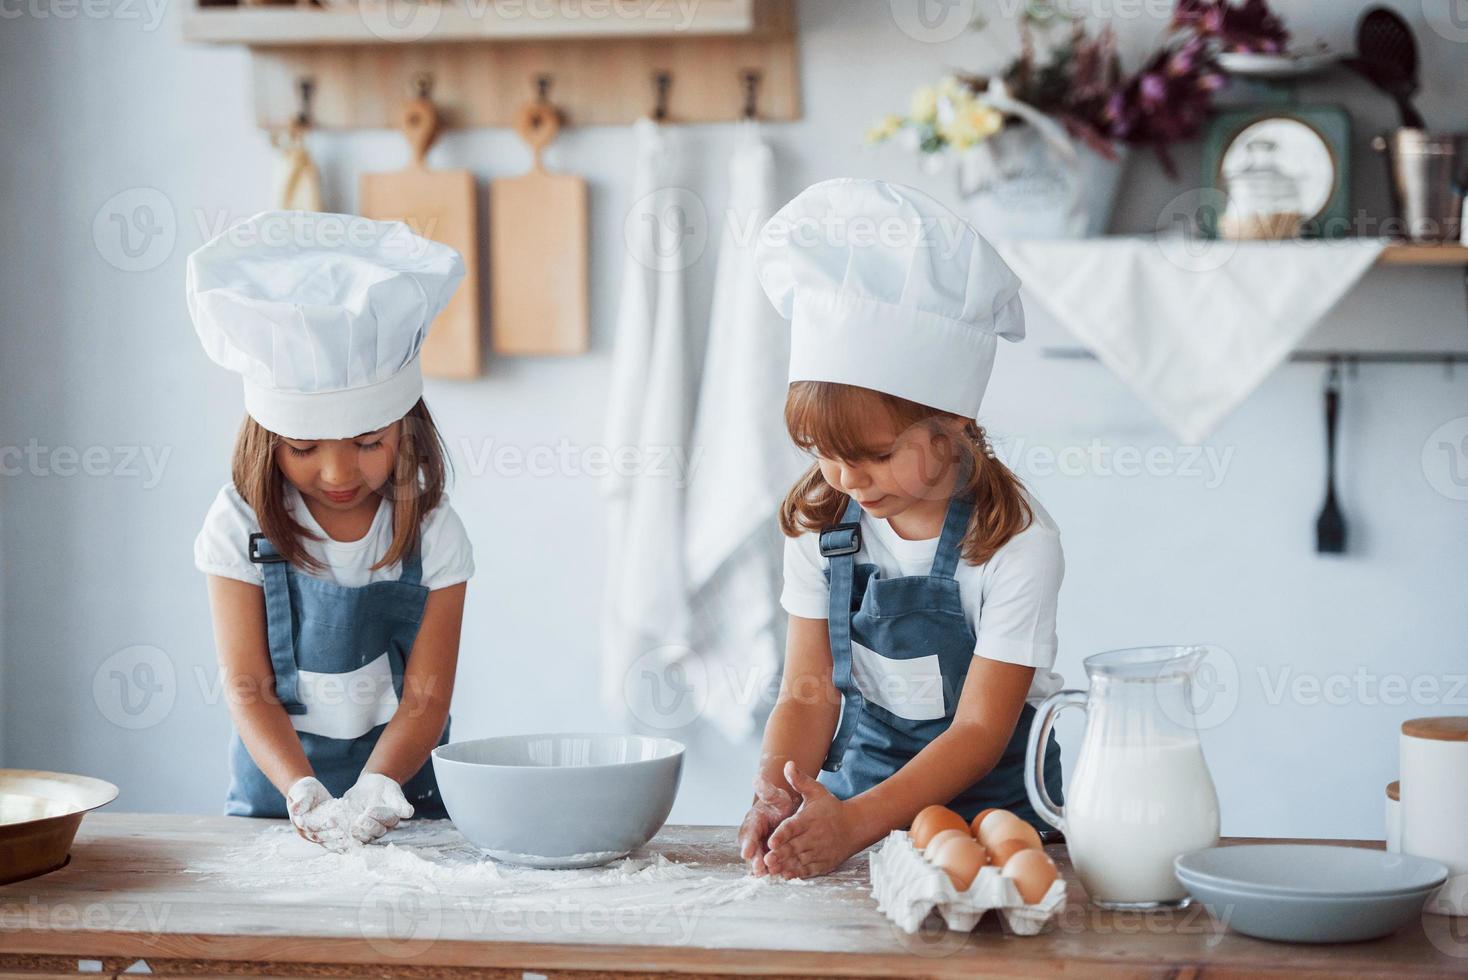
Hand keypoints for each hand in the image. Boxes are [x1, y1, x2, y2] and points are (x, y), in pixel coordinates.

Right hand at [285, 776, 350, 851]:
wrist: (307, 793)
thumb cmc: (304, 791)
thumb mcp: (302, 792)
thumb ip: (300, 801)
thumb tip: (295, 809)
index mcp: (298, 820)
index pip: (309, 825)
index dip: (321, 824)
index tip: (334, 822)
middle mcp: (305, 831)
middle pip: (318, 836)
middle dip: (331, 835)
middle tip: (344, 832)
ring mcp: (313, 835)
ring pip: (324, 842)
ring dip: (336, 843)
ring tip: (348, 842)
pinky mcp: (322, 836)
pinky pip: (330, 843)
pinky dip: (338, 845)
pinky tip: (348, 847)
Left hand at [342, 772, 413, 843]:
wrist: (372, 786)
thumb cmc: (386, 789)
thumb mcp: (393, 793)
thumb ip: (401, 803)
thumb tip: (408, 813)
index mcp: (391, 820)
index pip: (387, 822)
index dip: (378, 817)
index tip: (370, 809)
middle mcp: (379, 828)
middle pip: (375, 832)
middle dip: (366, 826)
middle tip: (358, 819)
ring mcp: (366, 831)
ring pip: (362, 836)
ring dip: (354, 832)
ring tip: (346, 824)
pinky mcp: (352, 830)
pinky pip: (347, 834)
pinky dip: (339, 829)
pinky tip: (332, 822)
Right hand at [737, 772, 798, 876]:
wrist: (786, 813)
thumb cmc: (780, 804)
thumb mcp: (776, 796)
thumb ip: (767, 790)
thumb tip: (757, 777)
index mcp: (752, 822)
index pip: (748, 834)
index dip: (748, 844)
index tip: (747, 852)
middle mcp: (752, 838)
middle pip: (752, 852)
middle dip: (755, 861)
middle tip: (759, 870)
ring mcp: (760, 849)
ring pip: (759, 861)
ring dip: (763, 869)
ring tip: (768, 876)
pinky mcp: (768, 857)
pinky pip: (768, 866)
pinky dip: (772, 872)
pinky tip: (779, 877)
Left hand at [762, 761, 862, 878]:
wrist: (855, 825)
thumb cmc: (831, 808)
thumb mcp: (817, 791)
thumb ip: (800, 780)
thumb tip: (787, 764)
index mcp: (810, 819)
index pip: (794, 828)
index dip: (782, 835)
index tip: (771, 841)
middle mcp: (814, 836)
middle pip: (795, 847)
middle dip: (780, 854)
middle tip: (766, 859)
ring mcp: (820, 851)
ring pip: (800, 860)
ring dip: (786, 866)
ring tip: (771, 869)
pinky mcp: (823, 863)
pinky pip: (809, 870)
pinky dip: (797, 874)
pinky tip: (785, 875)